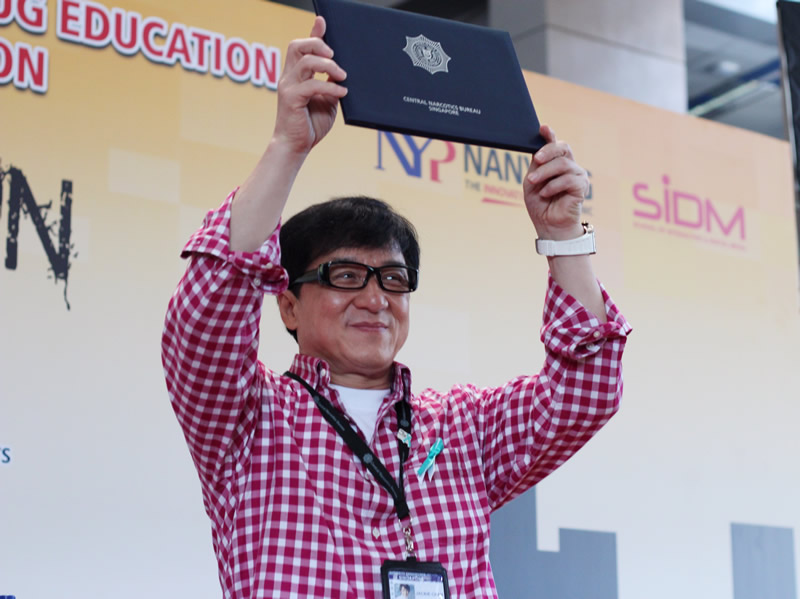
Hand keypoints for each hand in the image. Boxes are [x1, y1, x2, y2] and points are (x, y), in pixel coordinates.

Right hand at [272, 16, 347, 155]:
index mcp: (297, 75)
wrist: (297, 147)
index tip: (322, 21)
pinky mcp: (290, 98)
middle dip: (317, 43)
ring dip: (327, 65)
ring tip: (342, 75)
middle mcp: (289, 77)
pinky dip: (329, 87)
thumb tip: (342, 71)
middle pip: (297, 46)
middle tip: (334, 54)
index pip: (302, 47)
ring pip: (305, 62)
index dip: (313, 33)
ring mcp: (288, 86)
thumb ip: (331, 84)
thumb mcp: (327, 100)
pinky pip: (312, 85)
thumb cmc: (311, 125)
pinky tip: (341, 93)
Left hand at [523, 125, 588, 239]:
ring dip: (545, 173)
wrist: (548, 224)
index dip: (550, 135)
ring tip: (534, 183)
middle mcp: (569, 166)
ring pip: (562, 164)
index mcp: (556, 163)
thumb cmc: (540, 203)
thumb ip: (536, 165)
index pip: (555, 144)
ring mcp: (577, 174)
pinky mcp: (582, 186)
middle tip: (537, 159)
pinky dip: (553, 186)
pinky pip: (568, 179)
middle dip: (547, 151)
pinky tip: (545, 193)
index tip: (543, 128)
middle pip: (562, 148)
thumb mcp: (532, 181)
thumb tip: (538, 149)